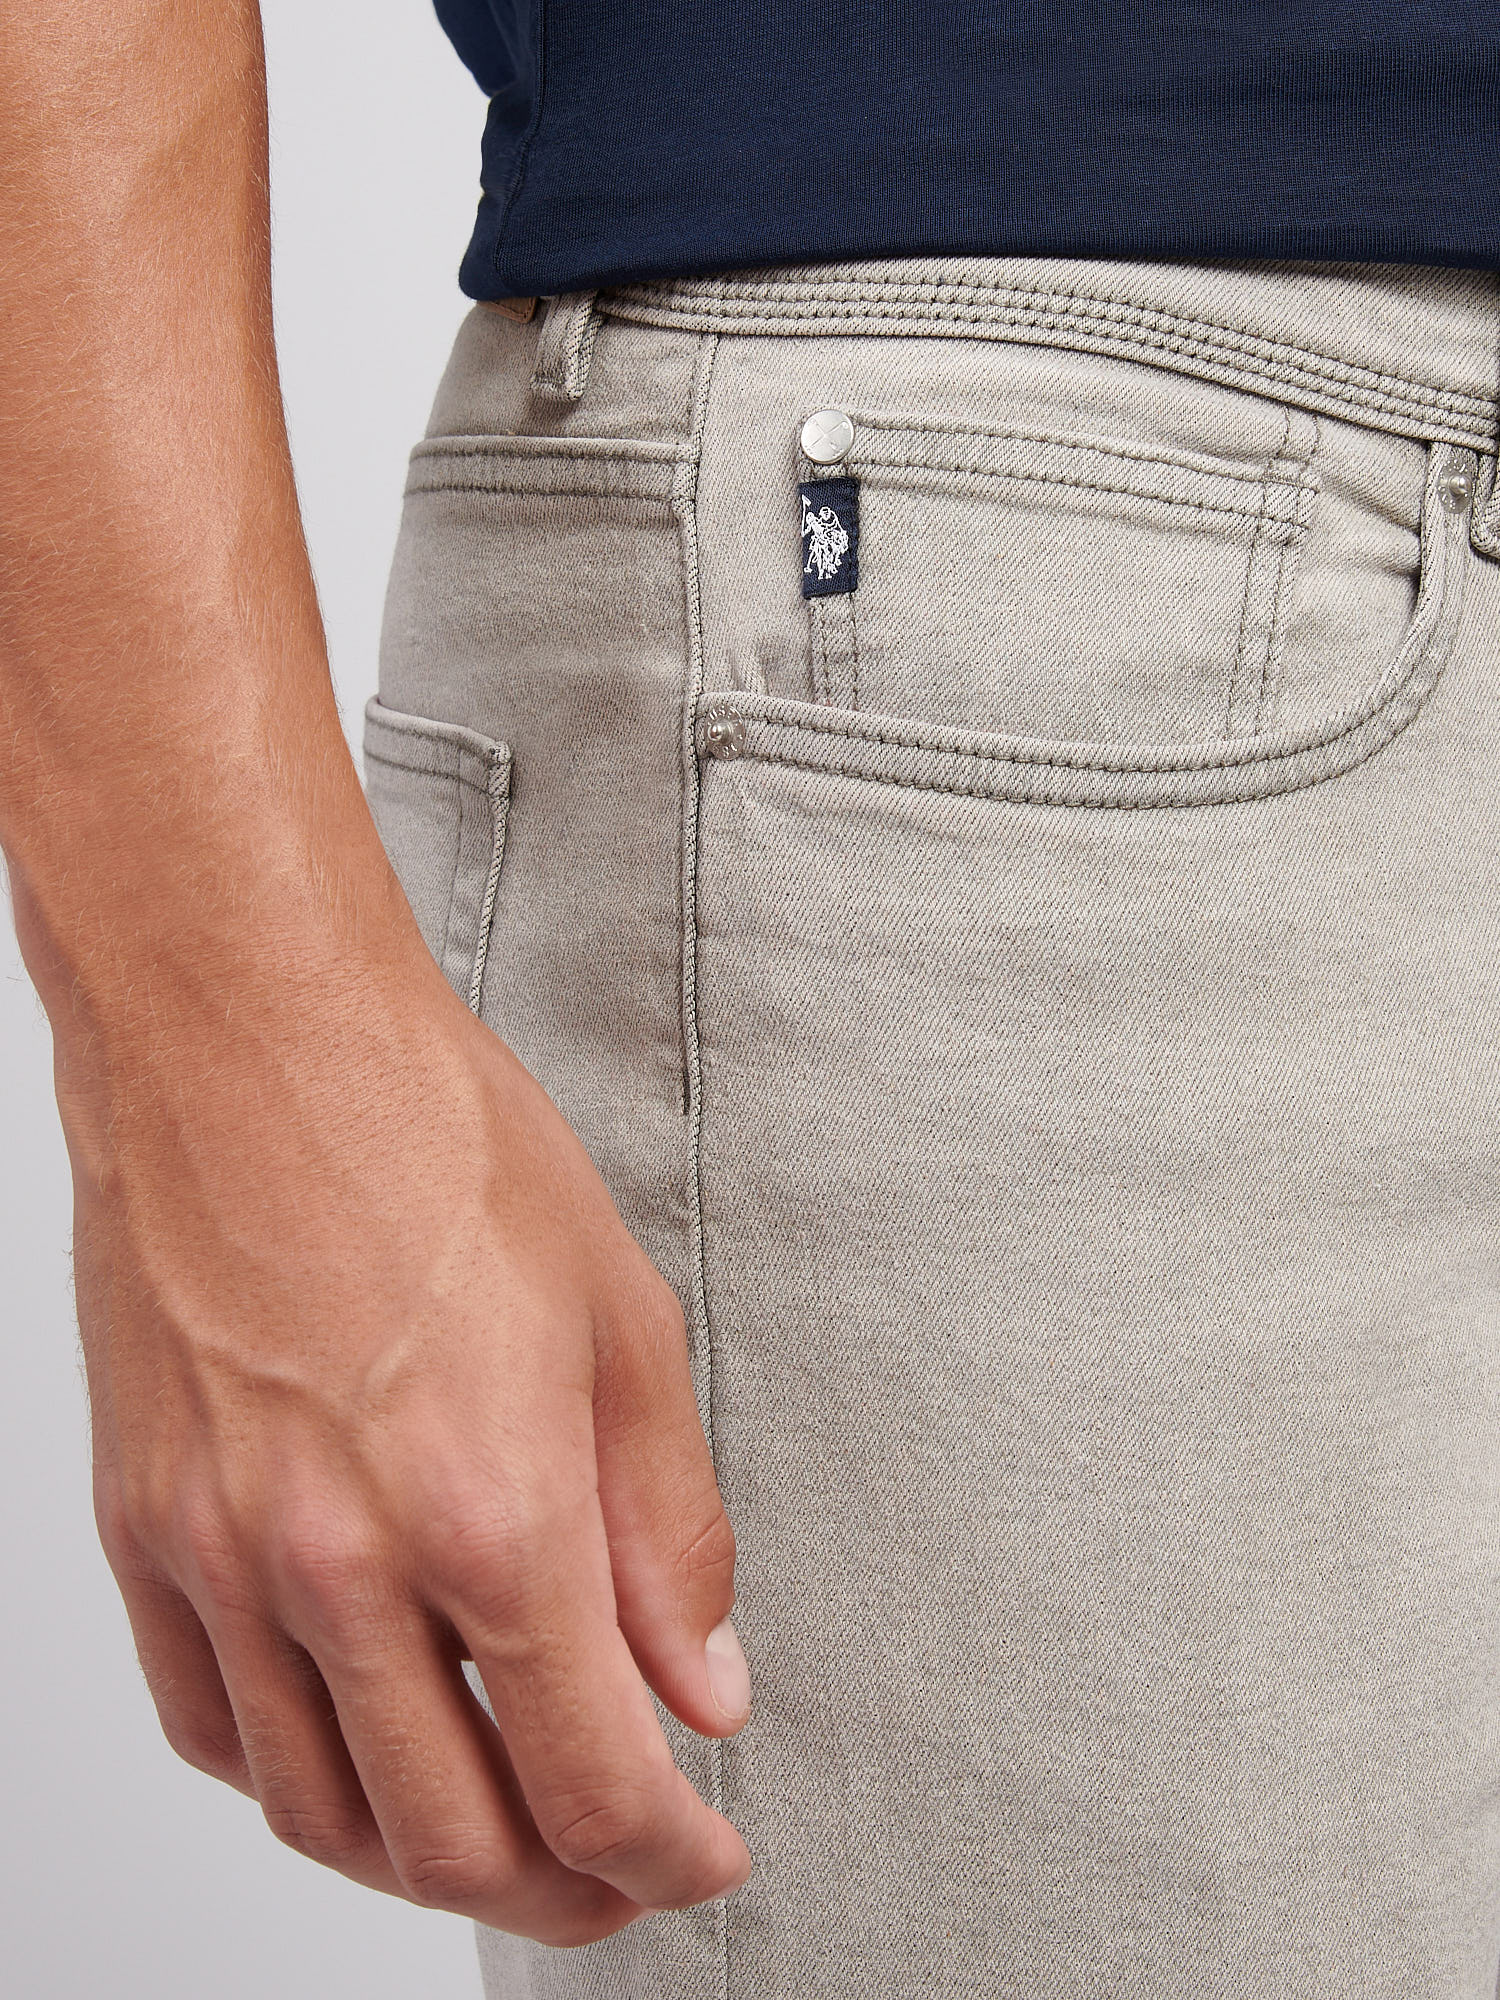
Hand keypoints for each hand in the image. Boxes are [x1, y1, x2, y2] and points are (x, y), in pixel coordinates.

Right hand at [64, 938, 750, 1945]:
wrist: (251, 1041)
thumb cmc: (434, 1141)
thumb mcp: (620, 1322)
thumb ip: (667, 1532)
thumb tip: (701, 1686)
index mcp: (490, 1513)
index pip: (593, 1784)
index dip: (668, 1860)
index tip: (704, 1859)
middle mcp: (343, 1564)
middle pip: (454, 1840)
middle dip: (563, 1895)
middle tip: (618, 1875)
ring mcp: (224, 1556)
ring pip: (321, 1810)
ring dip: (427, 1864)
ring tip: (501, 1833)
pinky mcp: (143, 1527)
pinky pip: (209, 1725)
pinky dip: (297, 1781)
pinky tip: (355, 1751)